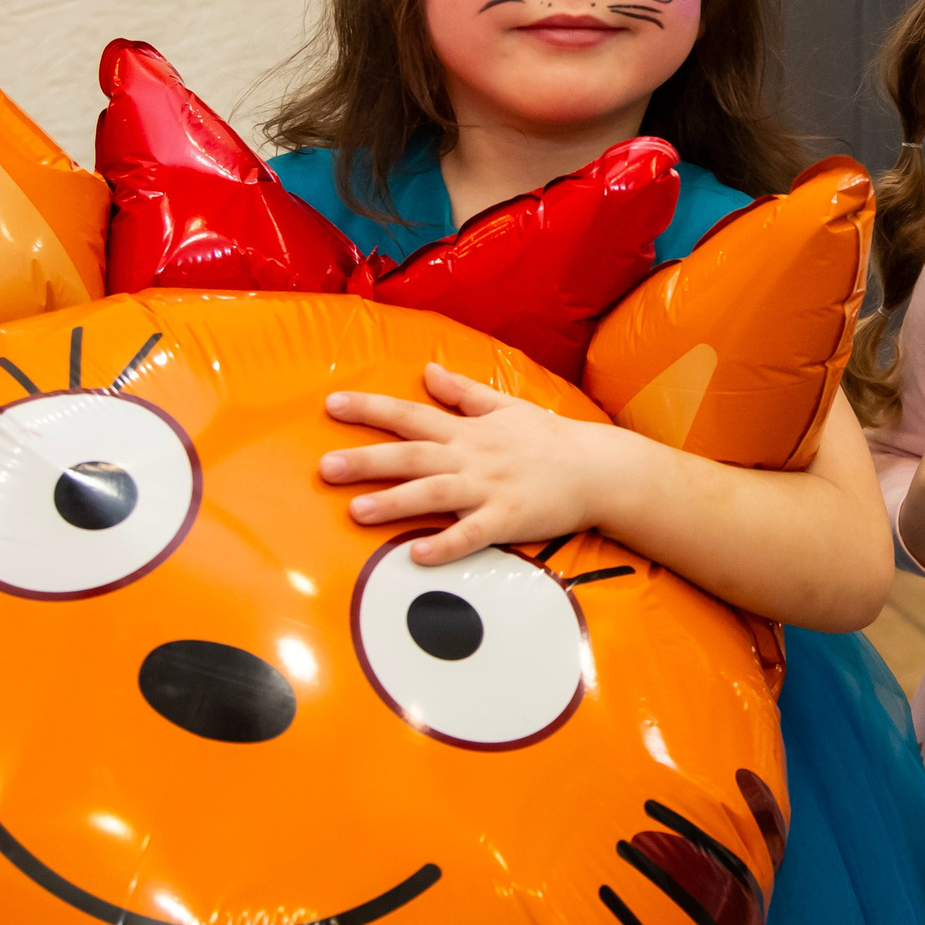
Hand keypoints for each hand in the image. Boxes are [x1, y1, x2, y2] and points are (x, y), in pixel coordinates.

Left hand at [320, 363, 634, 565]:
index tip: (331, 405)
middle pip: (412, 455)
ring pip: (435, 493)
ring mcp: (490, 489)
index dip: (370, 409)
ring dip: (395, 502)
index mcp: (468, 430)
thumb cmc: (550, 439)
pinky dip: (446, 543)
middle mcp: (472, 457)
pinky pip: (473, 534)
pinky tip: (416, 554)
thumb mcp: (505, 406)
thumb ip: (463, 392)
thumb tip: (427, 370)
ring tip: (357, 512)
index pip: (410, 414)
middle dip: (367, 460)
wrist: (599, 468)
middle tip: (325, 468)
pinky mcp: (509, 519)